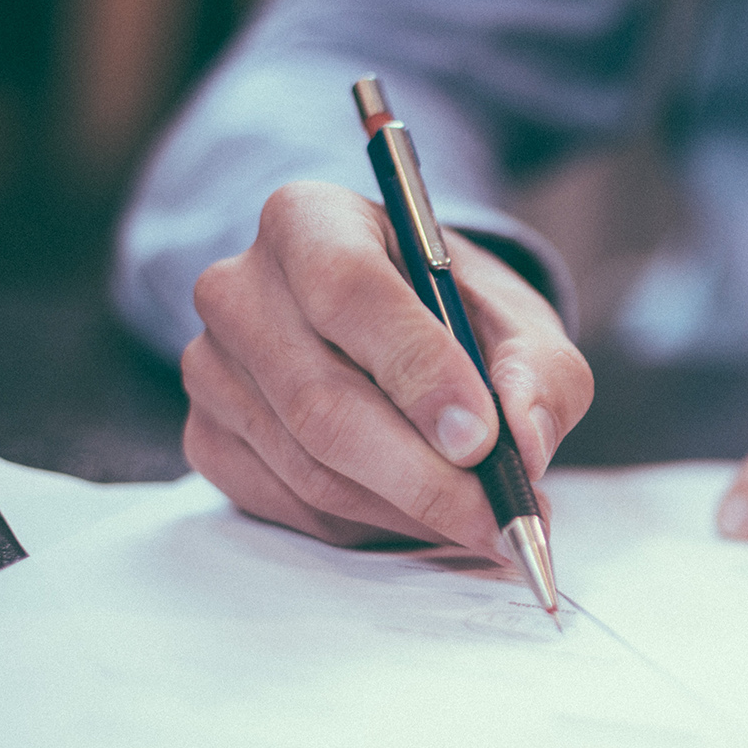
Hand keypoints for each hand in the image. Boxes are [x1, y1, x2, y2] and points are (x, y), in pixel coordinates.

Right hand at [180, 181, 592, 552]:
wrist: (395, 330)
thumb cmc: (454, 315)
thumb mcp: (519, 321)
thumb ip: (540, 372)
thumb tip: (525, 443)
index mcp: (309, 220)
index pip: (349, 291)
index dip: (418, 371)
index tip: (481, 439)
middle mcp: (239, 288)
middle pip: (322, 401)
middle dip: (424, 476)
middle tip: (500, 518)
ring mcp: (211, 368)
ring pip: (311, 468)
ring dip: (408, 511)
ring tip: (481, 520)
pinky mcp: (208, 438)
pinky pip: (292, 506)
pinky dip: (370, 526)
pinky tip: (421, 514)